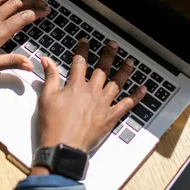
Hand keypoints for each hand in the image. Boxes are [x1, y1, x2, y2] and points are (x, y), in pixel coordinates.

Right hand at [34, 39, 145, 159]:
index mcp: (76, 86)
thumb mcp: (46, 98)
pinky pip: (127, 104)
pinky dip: (136, 96)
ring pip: (117, 83)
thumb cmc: (53, 125)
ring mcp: (103, 104)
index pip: (80, 62)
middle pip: (102, 68)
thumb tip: (47, 60)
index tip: (85, 41)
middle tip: (113, 45)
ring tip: (129, 61)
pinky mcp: (110, 117)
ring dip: (124, 71)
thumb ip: (50, 77)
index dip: (83, 49)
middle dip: (108, 55)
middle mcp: (92, 92)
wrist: (63, 148)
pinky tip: (142, 89)